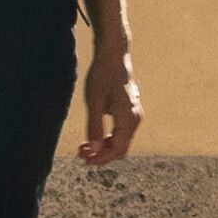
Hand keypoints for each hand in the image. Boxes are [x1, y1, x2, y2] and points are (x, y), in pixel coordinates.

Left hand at [77, 40, 144, 168]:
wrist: (113, 56)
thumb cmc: (102, 76)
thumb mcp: (94, 102)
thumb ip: (94, 127)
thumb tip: (94, 149)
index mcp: (129, 119)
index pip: (118, 149)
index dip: (102, 159)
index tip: (85, 161)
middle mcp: (135, 119)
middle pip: (120, 148)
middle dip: (102, 154)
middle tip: (81, 156)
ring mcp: (134, 114)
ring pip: (120, 140)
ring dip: (103, 147)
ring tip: (84, 148)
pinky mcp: (129, 110)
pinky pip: (120, 131)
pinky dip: (107, 137)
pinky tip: (93, 137)